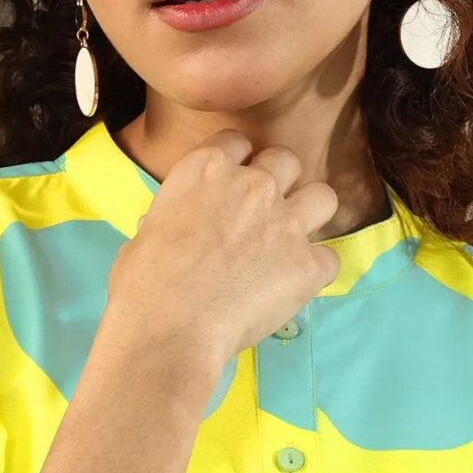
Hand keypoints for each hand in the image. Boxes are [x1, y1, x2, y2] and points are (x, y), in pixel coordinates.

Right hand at [107, 128, 342, 366]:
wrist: (170, 330)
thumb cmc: (142, 286)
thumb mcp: (143, 236)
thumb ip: (169, 220)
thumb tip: (166, 226)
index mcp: (205, 170)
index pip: (238, 142)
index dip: (239, 163)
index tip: (233, 185)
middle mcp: (252, 185)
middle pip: (286, 161)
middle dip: (280, 182)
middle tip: (265, 214)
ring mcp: (286, 222)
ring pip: (323, 197)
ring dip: (311, 214)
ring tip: (294, 241)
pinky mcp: (307, 264)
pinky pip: (330, 258)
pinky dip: (315, 271)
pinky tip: (294, 287)